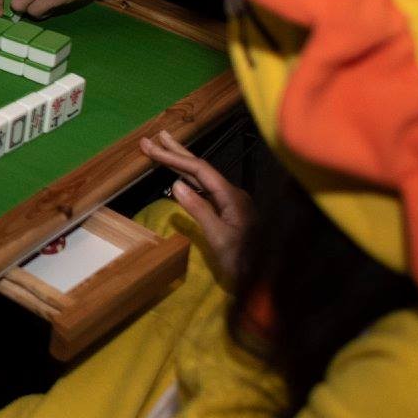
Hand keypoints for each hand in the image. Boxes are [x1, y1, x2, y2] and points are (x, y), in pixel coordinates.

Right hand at [140, 130, 252, 284]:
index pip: (199, 169)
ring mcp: (231, 202)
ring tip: (164, 148)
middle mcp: (232, 193)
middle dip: (178, 151)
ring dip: (182, 162)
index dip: (174, 157)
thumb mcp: (218, 237)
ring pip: (203, 177)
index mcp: (231, 196)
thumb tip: (175, 183)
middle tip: (156, 136)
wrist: (264, 280)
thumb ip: (198, 209)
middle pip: (202, 167)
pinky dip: (189, 178)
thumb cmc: (243, 260)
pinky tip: (180, 176)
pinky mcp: (228, 211)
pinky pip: (205, 188)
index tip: (152, 148)